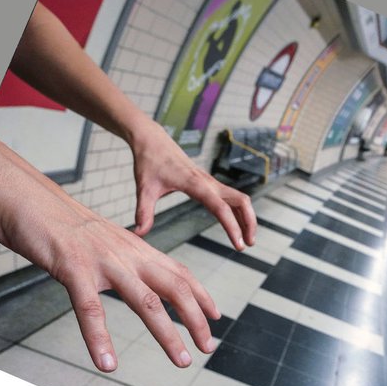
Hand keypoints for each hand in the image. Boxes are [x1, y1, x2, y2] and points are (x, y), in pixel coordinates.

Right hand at [0, 133, 219, 372]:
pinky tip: (107, 364)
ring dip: (168, 334)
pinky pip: (90, 310)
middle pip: (174, 288)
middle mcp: (127, 254)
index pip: (178, 272)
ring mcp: (103, 262)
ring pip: (145, 303)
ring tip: (182, 360)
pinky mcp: (73, 270)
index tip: (215, 316)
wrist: (25, 196)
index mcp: (134, 247)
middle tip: (208, 347)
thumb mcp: (100, 241)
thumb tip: (128, 277)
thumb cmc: (57, 222)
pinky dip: (100, 340)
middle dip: (196, 319)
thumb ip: (118, 259)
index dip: (200, 295)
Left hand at [129, 123, 256, 250]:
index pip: (221, 208)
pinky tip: (236, 224)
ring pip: (239, 199)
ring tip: (246, 239)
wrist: (152, 140)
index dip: (232, 227)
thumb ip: (143, 212)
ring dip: (247, 217)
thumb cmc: (149, 162)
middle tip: (247, 245)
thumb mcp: (144, 188)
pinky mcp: (208, 182)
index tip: (238, 246)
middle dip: (249, 223)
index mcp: (196, 184)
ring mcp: (211, 182)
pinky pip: (230, 197)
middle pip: (241, 202)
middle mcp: (208, 182)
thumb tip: (138, 233)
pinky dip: (238, 211)